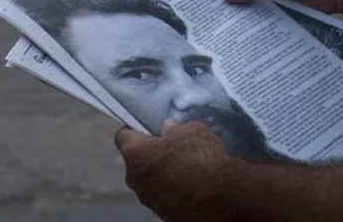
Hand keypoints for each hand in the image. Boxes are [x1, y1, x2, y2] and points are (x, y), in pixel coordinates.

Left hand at [115, 121, 233, 220]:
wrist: (220, 198)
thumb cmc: (202, 158)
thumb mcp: (192, 130)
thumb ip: (176, 129)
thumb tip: (170, 129)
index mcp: (135, 152)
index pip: (122, 136)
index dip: (135, 130)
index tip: (149, 129)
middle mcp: (134, 178)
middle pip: (135, 160)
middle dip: (150, 153)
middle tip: (172, 148)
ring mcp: (147, 199)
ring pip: (148, 180)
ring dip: (161, 173)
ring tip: (186, 168)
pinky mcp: (161, 214)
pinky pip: (162, 196)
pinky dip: (172, 190)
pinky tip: (191, 186)